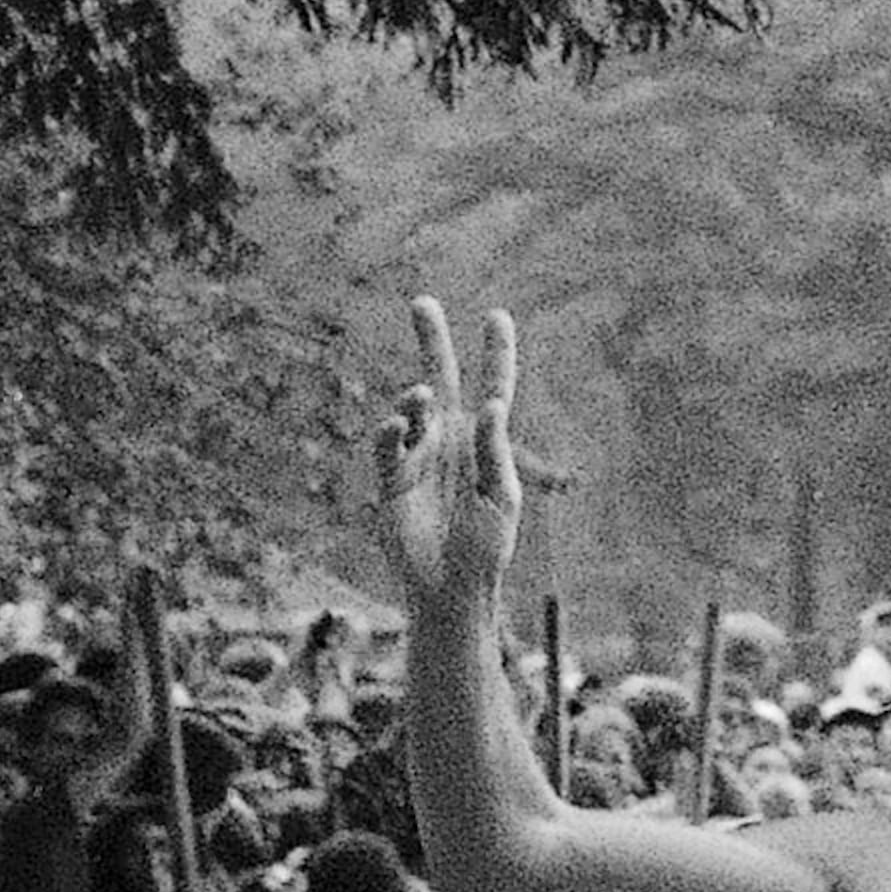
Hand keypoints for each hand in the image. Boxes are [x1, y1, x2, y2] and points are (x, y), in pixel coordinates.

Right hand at [374, 296, 522, 615]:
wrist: (451, 589)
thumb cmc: (486, 548)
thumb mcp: (503, 499)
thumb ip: (496, 452)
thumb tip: (490, 405)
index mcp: (484, 442)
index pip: (493, 387)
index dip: (496, 352)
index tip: (496, 314)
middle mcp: (450, 440)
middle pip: (442, 378)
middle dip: (432, 341)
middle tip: (422, 302)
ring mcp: (419, 457)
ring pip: (412, 410)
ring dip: (416, 399)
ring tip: (422, 395)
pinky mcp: (392, 481)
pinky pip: (387, 447)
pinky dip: (391, 431)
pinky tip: (397, 423)